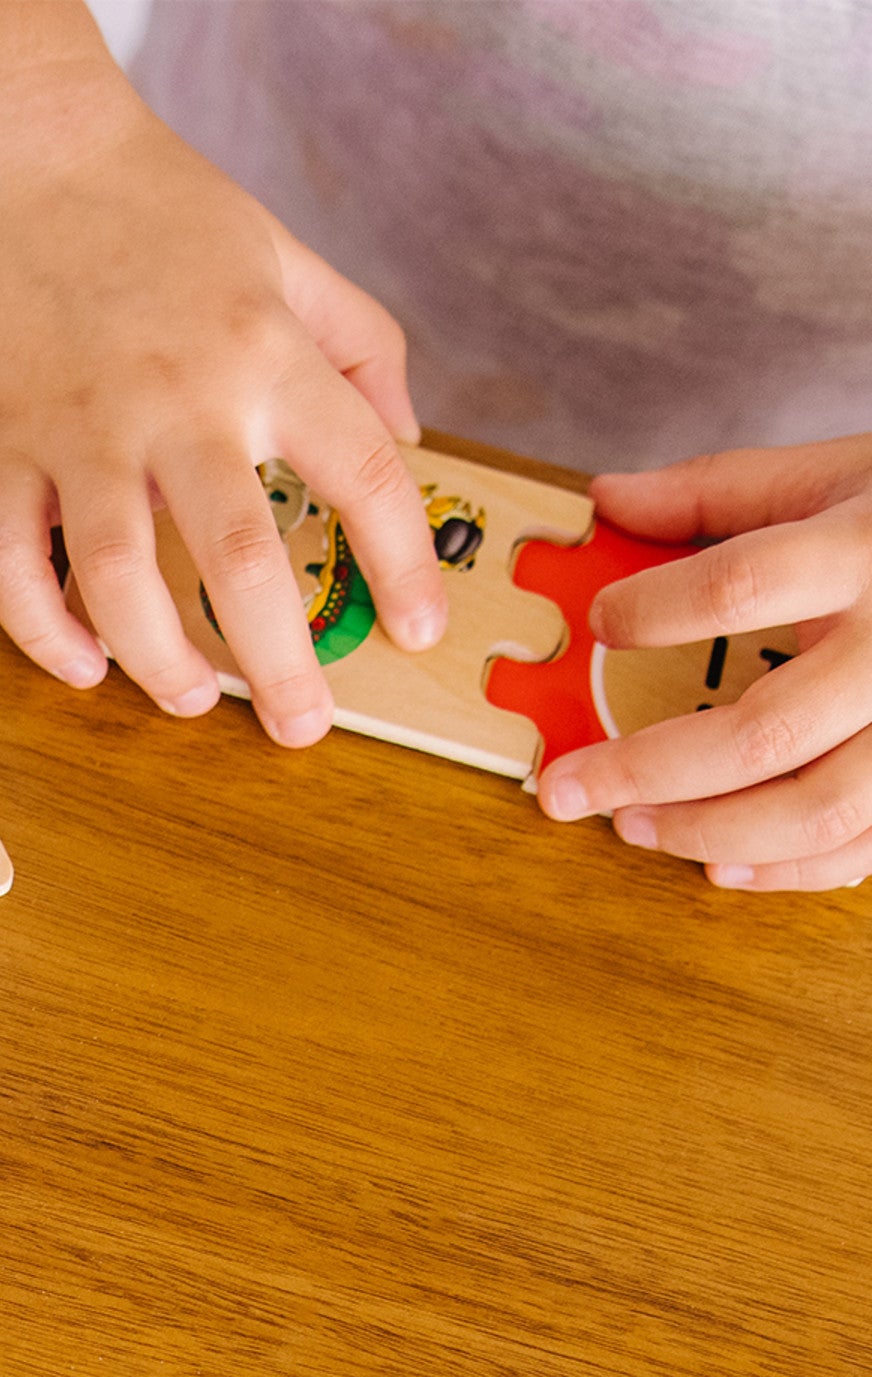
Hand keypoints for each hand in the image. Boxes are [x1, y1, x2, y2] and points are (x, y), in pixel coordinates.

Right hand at [0, 0, 449, 743]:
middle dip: (278, 663)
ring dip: (156, 663)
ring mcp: (79, 434)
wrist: (22, 160)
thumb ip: (361, 342)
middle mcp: (176, 402)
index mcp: (262, 352)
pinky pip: (11, 567)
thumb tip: (404, 438)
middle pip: (238, 562)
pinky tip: (81, 662)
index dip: (400, 564)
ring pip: (118, 584)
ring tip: (186, 698)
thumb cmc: (155, 207)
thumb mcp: (286, 255)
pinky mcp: (1, 453)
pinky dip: (42, 631)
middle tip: (300, 726)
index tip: (418, 630)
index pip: (362, 472)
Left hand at [534, 438, 871, 888]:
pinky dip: (788, 868)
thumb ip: (719, 492)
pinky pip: (863, 846)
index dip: (655, 610)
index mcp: (864, 550)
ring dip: (706, 830)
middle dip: (644, 770)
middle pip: (762, 729)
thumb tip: (608, 497)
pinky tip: (721, 862)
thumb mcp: (838, 475)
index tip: (602, 619)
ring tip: (632, 825)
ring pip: (813, 806)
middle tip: (567, 787)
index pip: (741, 585)